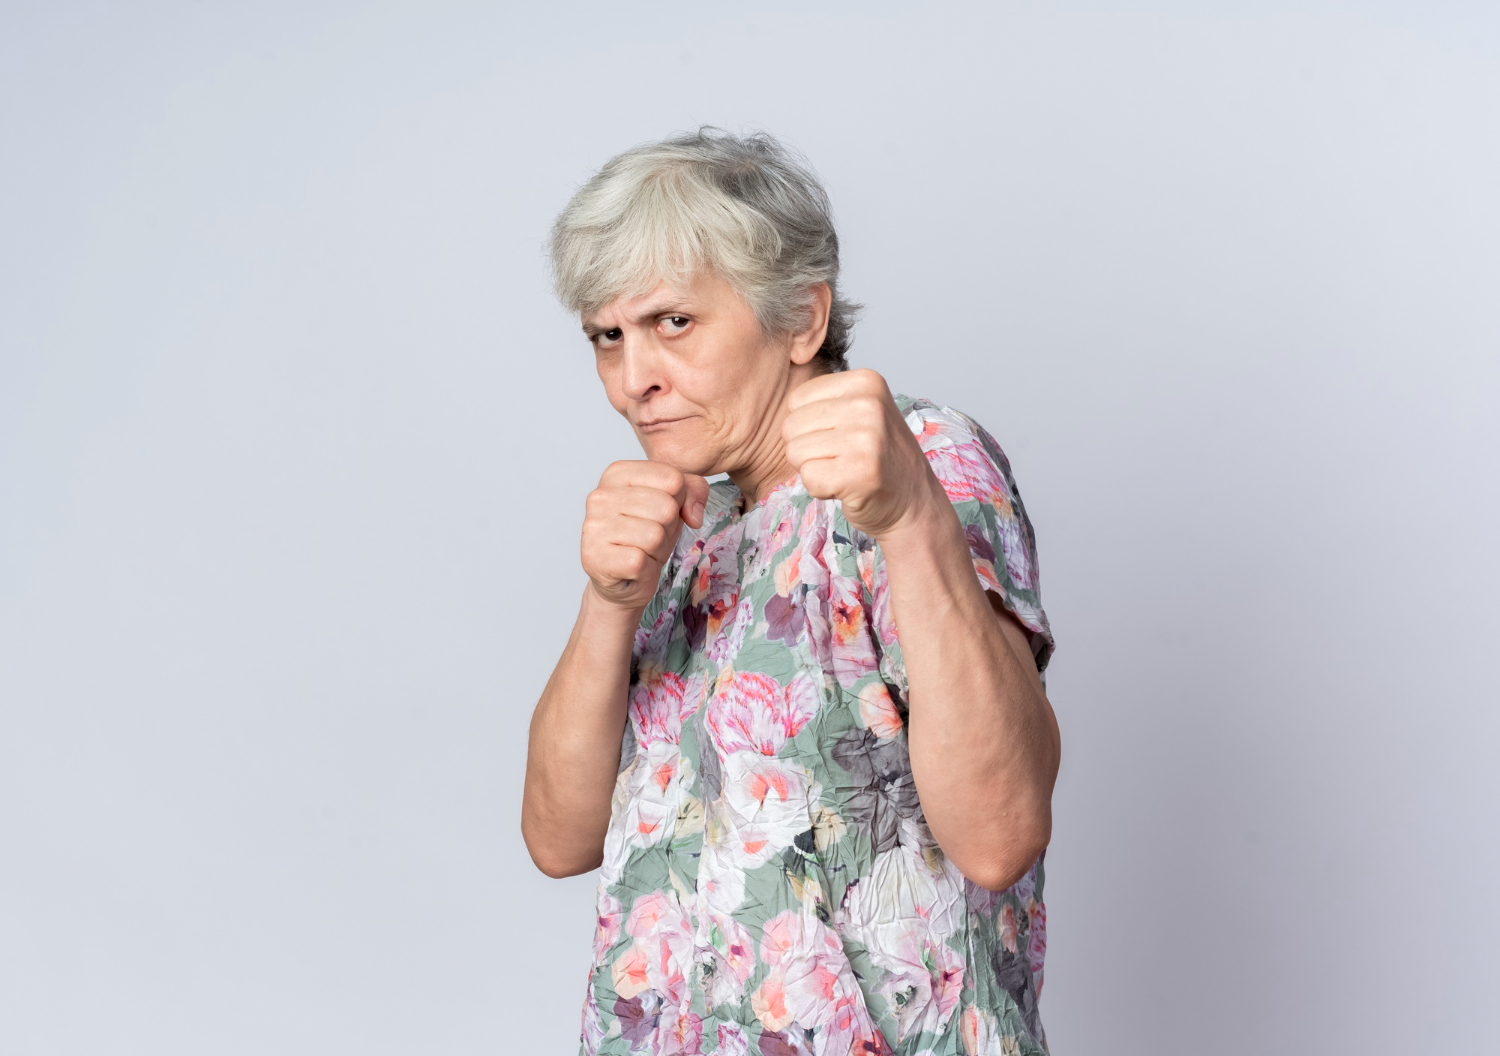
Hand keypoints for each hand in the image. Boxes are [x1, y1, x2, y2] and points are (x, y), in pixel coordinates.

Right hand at [580, 460, 710, 610]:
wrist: (621, 579)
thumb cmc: (645, 535)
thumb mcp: (675, 504)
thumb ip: (693, 490)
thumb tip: (693, 515)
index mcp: (617, 473)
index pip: (673, 478)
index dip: (678, 502)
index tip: (659, 513)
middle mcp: (600, 496)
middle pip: (666, 508)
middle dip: (668, 529)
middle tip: (651, 537)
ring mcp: (594, 526)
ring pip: (655, 536)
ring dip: (658, 550)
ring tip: (642, 551)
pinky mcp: (595, 557)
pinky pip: (640, 561)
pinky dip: (646, 568)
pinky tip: (633, 566)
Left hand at [783, 368, 937, 538]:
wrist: (914, 503)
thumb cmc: (879, 458)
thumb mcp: (861, 412)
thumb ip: (826, 401)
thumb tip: (783, 393)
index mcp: (866, 382)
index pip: (797, 399)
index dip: (809, 426)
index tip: (840, 437)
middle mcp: (868, 404)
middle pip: (791, 426)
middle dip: (808, 449)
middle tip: (842, 458)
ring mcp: (866, 438)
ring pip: (795, 452)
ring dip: (814, 470)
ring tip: (845, 471)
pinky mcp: (860, 472)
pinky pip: (808, 478)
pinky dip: (821, 489)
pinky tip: (847, 487)